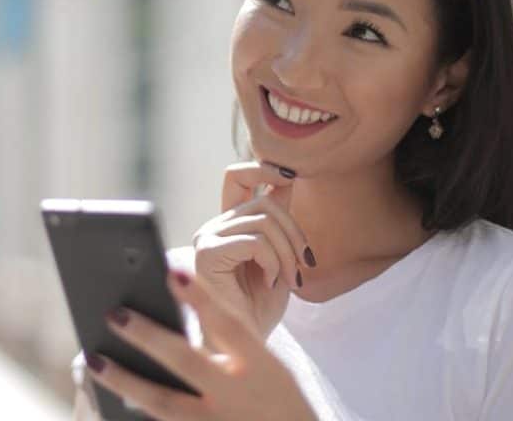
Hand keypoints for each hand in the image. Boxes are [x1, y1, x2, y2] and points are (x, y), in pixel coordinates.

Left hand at [85, 269, 316, 420]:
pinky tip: (107, 396)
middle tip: (114, 313)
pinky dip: (135, 409)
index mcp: (260, 365)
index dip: (200, 297)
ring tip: (93, 360)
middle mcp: (237, 393)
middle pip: (186, 360)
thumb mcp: (268, 365)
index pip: (228, 324)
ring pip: (163, 401)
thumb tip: (180, 308)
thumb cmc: (275, 397)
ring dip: (124, 379)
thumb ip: (231, 341)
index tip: (171, 271)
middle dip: (147, 335)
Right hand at [190, 161, 313, 341]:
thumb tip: (287, 176)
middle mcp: (214, 227)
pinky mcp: (207, 254)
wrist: (244, 346)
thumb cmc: (260, 306)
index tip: (292, 177)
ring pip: (264, 219)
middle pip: (264, 200)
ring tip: (289, 280)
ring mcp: (207, 238)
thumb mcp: (278, 254)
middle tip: (305, 265)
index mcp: (229, 224)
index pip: (238, 175)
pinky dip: (274, 262)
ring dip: (288, 252)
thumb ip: (278, 219)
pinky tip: (272, 282)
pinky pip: (255, 241)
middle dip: (294, 231)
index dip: (263, 166)